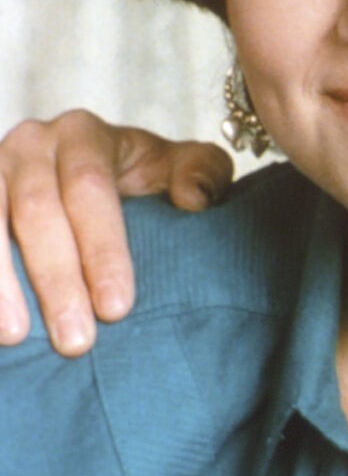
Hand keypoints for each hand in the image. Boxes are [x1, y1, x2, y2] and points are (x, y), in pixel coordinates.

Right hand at [0, 111, 228, 353]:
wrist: (87, 167)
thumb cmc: (137, 179)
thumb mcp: (176, 167)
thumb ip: (202, 173)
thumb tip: (193, 198)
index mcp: (83, 135)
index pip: (90, 189)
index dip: (103, 249)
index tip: (117, 308)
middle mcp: (29, 144)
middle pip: (36, 211)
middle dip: (55, 279)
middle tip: (75, 341)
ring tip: (14, 337)